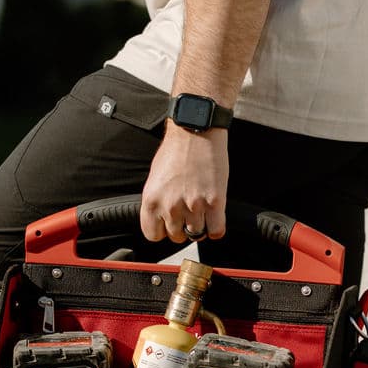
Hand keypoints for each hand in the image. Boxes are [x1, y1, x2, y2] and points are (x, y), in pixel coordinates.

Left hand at [140, 123, 228, 242]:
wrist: (196, 130)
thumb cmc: (176, 149)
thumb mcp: (155, 178)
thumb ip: (157, 201)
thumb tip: (162, 218)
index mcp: (151, 200)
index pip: (153, 235)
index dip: (162, 231)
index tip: (169, 224)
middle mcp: (170, 206)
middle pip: (176, 237)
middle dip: (183, 227)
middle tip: (189, 213)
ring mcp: (194, 205)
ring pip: (196, 235)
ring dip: (201, 227)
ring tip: (202, 211)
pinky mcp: (215, 202)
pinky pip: (216, 231)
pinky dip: (216, 229)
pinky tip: (215, 218)